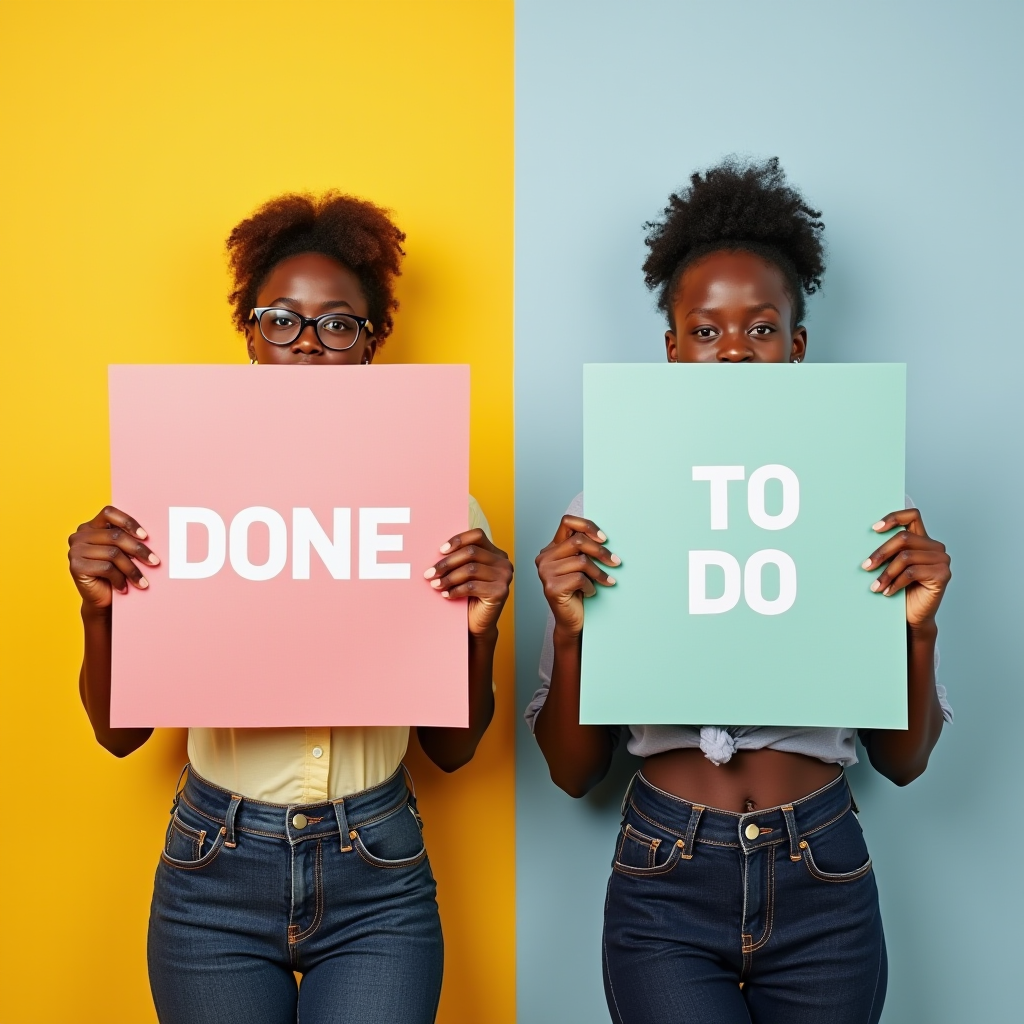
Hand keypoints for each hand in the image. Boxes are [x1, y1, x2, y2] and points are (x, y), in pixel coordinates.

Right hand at [68, 506, 159, 611]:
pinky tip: (124, 587)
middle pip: (115, 536)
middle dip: (139, 550)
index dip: (128, 522)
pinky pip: (106, 568)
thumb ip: (128, 539)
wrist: (101, 599)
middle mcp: (80, 535)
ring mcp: (75, 550)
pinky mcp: (75, 566)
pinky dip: (120, 579)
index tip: (145, 536)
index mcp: (91, 526)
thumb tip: (149, 536)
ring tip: (143, 581)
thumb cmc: (115, 573)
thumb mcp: (122, 552)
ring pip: (113, 554)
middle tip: (155, 562)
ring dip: (132, 569)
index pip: (109, 513)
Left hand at [424, 528, 512, 637]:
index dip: (458, 540)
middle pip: (471, 552)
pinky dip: (456, 590)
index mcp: (495, 553)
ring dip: (449, 578)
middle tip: (430, 573)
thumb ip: (459, 560)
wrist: (477, 624)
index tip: (440, 550)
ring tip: (435, 585)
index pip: (477, 536)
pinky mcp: (500, 592)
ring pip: (470, 569)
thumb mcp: (464, 574)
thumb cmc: (469, 597)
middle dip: (447, 563)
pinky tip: (447, 594)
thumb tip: (437, 552)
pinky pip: (472, 586)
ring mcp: (504, 577)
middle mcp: (503, 562)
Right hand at [535, 515, 619, 637]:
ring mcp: (545, 573)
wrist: (571, 621)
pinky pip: (580, 578)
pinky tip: (590, 592)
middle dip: (601, 552)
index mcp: (551, 549)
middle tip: (615, 562)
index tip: (604, 539)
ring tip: (606, 581)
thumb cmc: (578, 592)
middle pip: (578, 541)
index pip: (568, 522)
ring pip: (582, 561)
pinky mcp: (551, 587)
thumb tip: (603, 537)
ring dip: (599, 573)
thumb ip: (583, 550)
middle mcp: (544, 558)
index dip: (588, 526)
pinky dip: (591, 586)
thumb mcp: (580, 566)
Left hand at [861, 508, 950, 627]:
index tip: (874, 529)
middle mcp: (935, 547)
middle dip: (881, 552)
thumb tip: (864, 537)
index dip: (893, 518)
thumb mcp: (892, 566)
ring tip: (875, 586)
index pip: (912, 516)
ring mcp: (942, 560)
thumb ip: (888, 551)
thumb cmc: (900, 590)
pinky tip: (887, 592)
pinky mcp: (942, 574)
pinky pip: (912, 572)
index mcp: (923, 540)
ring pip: (906, 557)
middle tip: (866, 566)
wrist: (913, 616)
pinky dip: (895, 582)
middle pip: (904, 538)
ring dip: (886, 573)